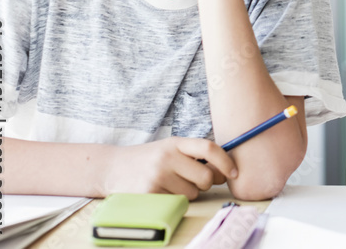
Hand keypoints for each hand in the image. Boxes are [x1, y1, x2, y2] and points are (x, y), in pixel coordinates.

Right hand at [101, 137, 237, 199]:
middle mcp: (167, 157)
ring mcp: (157, 175)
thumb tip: (225, 171)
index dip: (226, 161)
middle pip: (205, 177)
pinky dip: (174, 201)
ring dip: (187, 193)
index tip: (234, 173)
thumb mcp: (170, 148)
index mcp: (176, 143)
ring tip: (170, 185)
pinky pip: (177, 203)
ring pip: (192, 194)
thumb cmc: (148, 159)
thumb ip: (195, 155)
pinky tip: (161, 192)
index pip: (209, 148)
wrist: (111, 167)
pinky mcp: (149, 194)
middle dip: (204, 184)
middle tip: (192, 181)